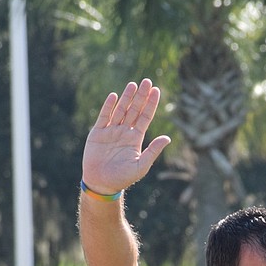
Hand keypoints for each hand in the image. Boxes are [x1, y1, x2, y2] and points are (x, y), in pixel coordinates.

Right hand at [82, 79, 170, 195]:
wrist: (101, 183)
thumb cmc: (122, 178)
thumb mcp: (141, 166)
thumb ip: (153, 151)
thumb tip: (168, 138)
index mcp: (135, 139)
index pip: (145, 117)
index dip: (151, 104)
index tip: (157, 91)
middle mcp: (124, 132)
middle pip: (134, 110)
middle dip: (141, 96)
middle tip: (147, 81)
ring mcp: (111, 131)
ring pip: (120, 110)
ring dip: (127, 97)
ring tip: (133, 84)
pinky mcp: (98, 133)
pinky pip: (104, 116)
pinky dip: (108, 106)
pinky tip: (114, 96)